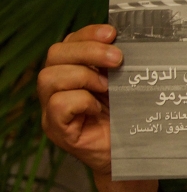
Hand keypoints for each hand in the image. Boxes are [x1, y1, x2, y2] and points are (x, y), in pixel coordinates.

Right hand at [38, 24, 155, 191]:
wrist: (132, 158)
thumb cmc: (129, 120)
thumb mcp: (126, 87)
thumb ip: (120, 66)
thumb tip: (130, 41)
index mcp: (74, 72)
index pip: (68, 43)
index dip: (88, 34)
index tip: (113, 33)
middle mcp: (58, 88)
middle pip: (55, 54)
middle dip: (88, 51)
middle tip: (118, 59)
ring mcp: (53, 110)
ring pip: (49, 77)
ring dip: (83, 76)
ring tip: (107, 87)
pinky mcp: (57, 129)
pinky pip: (57, 104)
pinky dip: (80, 100)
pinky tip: (97, 107)